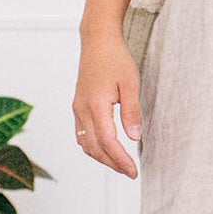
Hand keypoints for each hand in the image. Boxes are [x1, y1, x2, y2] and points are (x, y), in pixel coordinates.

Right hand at [73, 31, 141, 178]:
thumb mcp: (130, 83)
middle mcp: (82, 109)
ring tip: (120, 164)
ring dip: (101, 157)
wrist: (97, 42)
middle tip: (130, 172)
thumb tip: (135, 137)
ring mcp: (77, 108)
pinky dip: (93, 147)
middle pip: (93, 147)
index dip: (120, 159)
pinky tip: (106, 149)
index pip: (106, 141)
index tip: (133, 171)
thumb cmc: (116, 59)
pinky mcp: (78, 106)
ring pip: (84, 143)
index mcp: (95, 105)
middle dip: (112, 163)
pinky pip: (81, 134)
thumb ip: (132, 111)